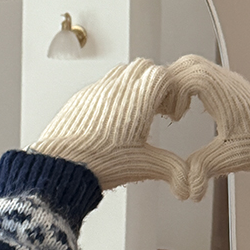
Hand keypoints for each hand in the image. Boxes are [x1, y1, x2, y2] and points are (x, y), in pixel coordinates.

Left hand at [28, 59, 190, 198]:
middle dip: (155, 83)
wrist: (63, 165)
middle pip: (144, 67)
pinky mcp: (81, 97)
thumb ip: (171, 169)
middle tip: (157, 107)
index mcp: (137, 99)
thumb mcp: (144, 166)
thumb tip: (187, 182)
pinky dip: (113, 94)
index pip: (162, 76)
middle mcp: (117, 88)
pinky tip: (112, 120)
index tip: (172, 111)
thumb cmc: (99, 162)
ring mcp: (97, 90)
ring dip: (134, 85)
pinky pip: (101, 84)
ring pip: (122, 71)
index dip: (172, 91)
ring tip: (135, 112)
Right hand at [167, 55, 249, 200]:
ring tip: (171, 110)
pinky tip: (185, 109)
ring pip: (194, 66)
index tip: (172, 117)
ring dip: (177, 84)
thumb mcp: (227, 159)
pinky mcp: (228, 87)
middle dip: (169, 85)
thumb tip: (188, 190)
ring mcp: (227, 81)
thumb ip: (203, 170)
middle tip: (162, 109)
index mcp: (224, 92)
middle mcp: (225, 81)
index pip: (188, 75)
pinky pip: (202, 74)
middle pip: (188, 64)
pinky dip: (187, 86)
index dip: (172, 94)